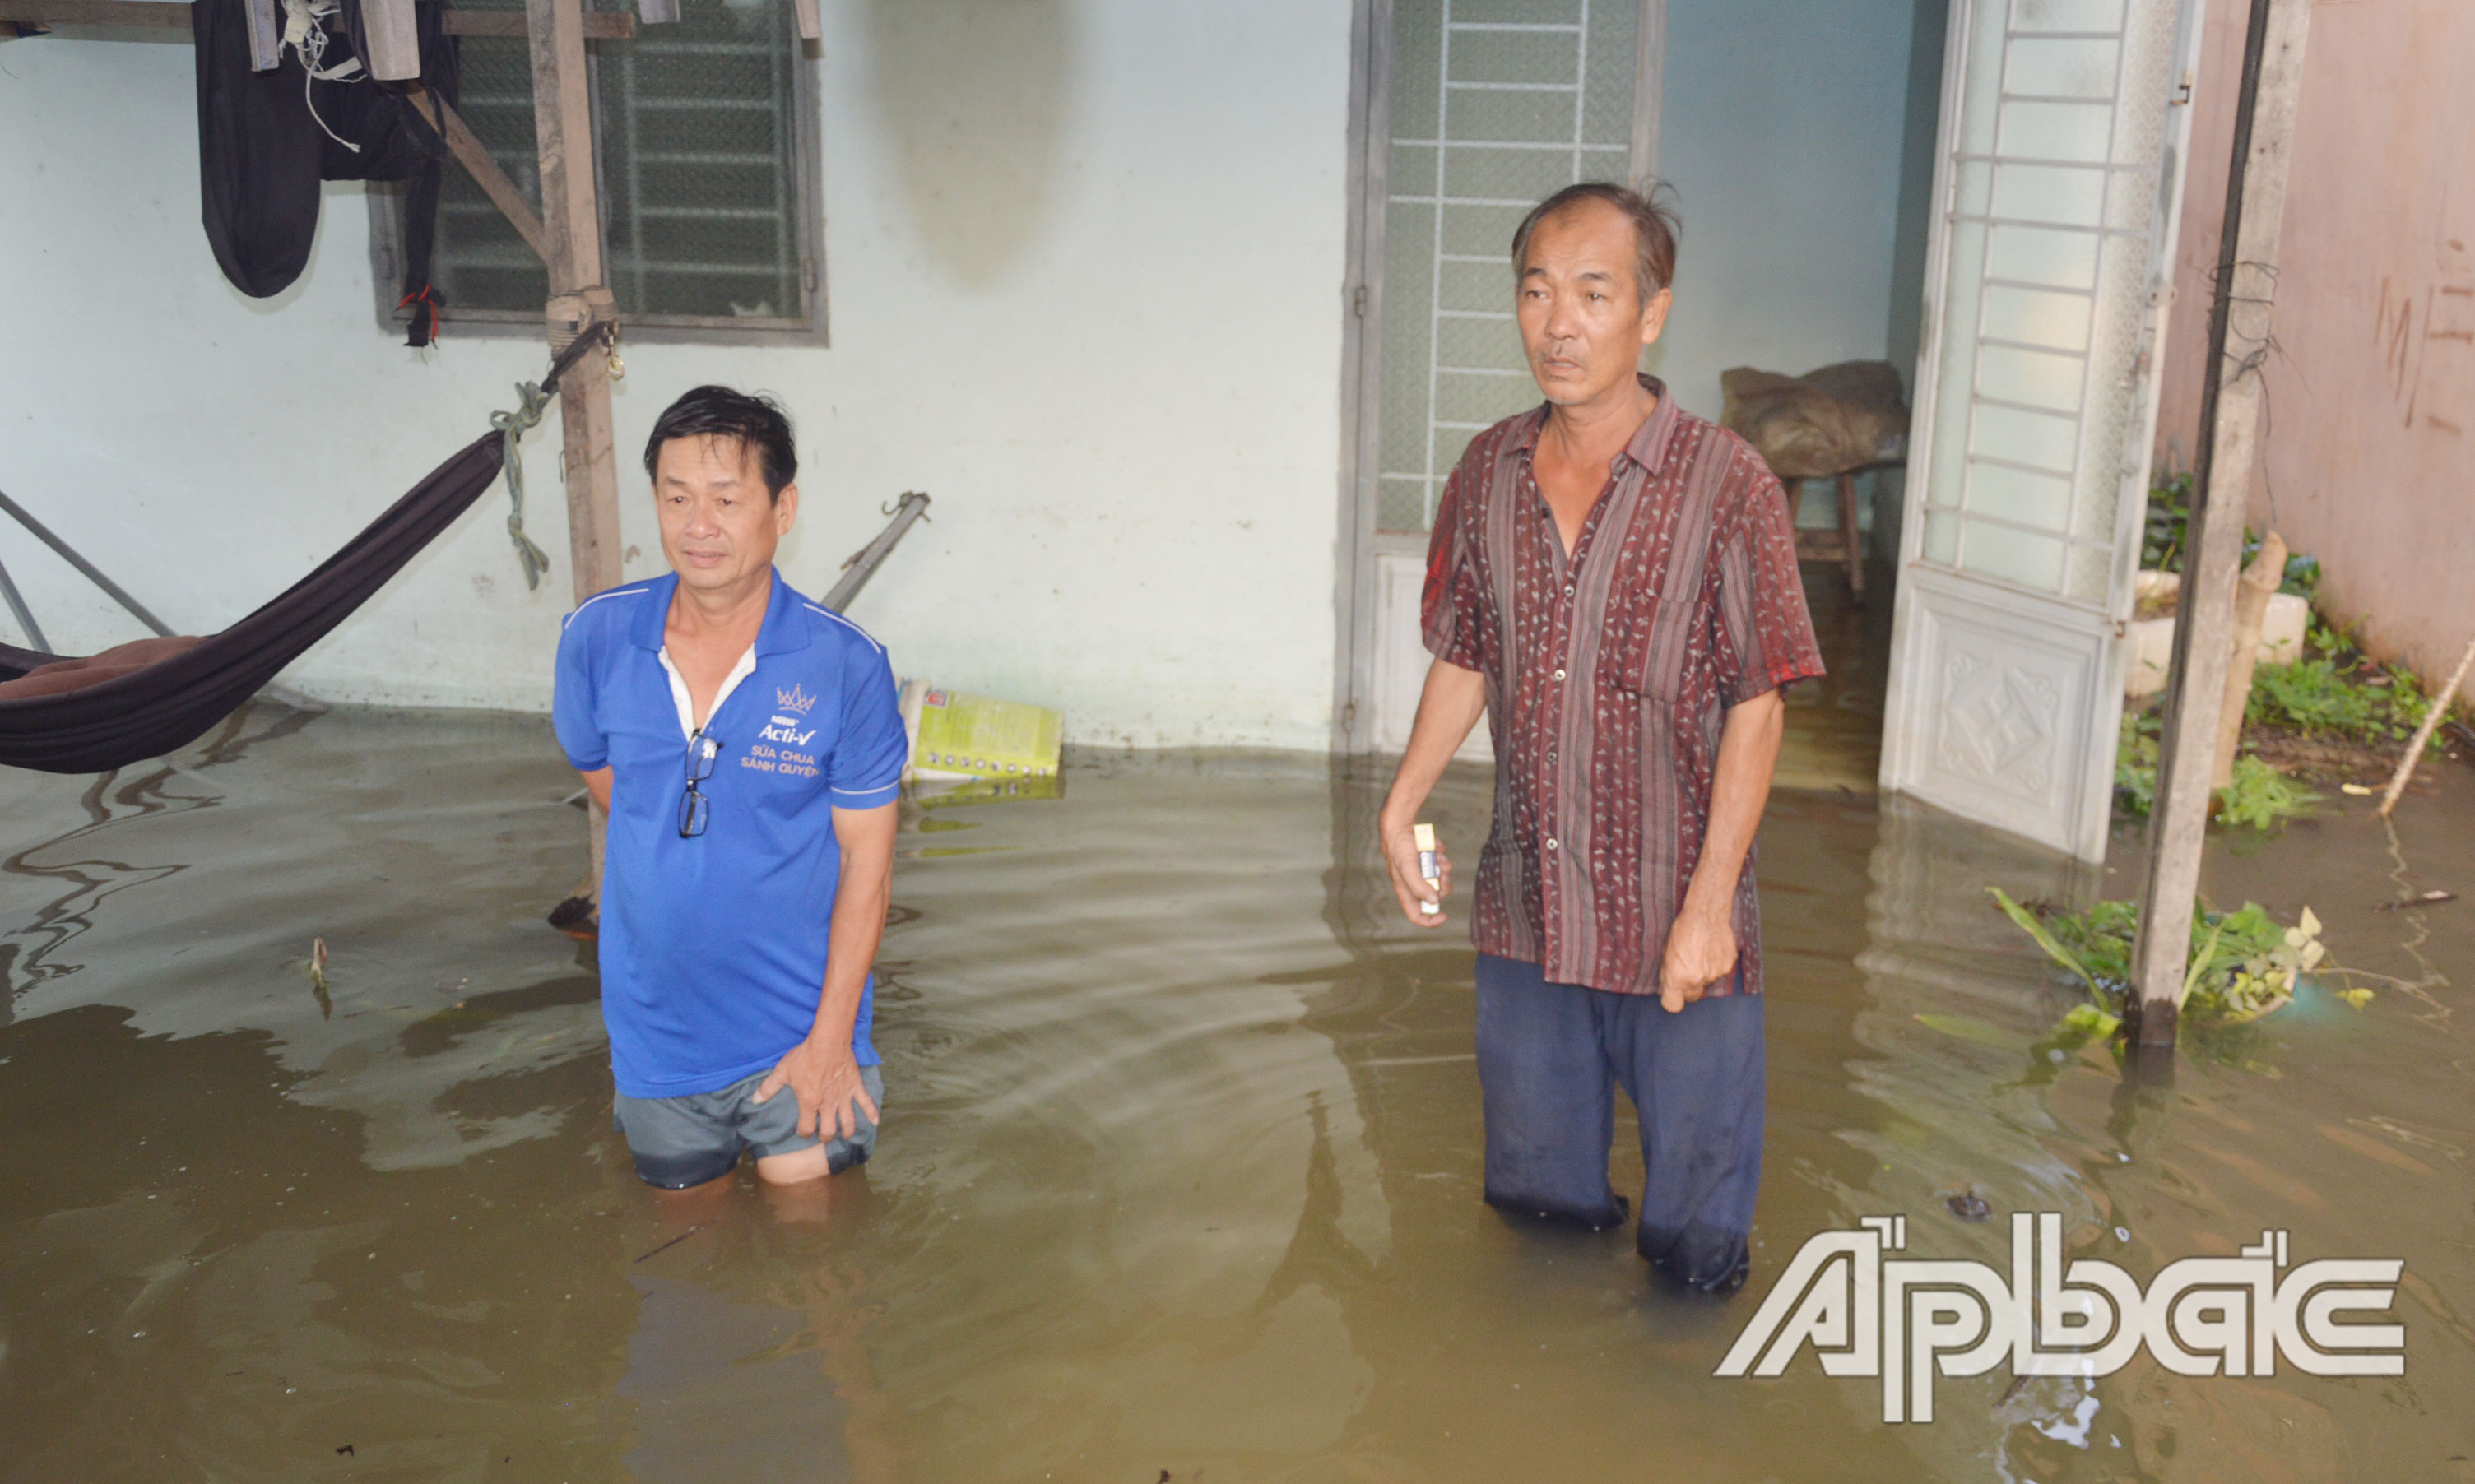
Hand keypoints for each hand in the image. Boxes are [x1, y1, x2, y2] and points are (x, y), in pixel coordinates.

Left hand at [752, 1034, 878, 1141]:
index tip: (803, 1132)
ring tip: (845, 1135)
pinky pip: (866, 1102)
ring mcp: (844, 1097)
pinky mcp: (855, 1087)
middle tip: (824, 1136)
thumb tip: (754, 1100)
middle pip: (829, 1130)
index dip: (804, 1132)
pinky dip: (872, 1113)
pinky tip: (875, 1122)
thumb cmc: (804, 1056)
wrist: (827, 1042)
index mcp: (809, 1102)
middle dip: (825, 1136)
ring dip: (847, 1131)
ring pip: (848, 1121)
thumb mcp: (783, 1071)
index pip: (807, 1127)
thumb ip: (769, 1087)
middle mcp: (827, 1104)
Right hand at [1380, 818, 1452, 926]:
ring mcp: (1423, 872)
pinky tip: (1434, 847)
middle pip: (1436, 896)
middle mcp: (1415, 884)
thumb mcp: (1407, 868)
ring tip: (1437, 856)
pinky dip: (1441, 856)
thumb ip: (1419, 886)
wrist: (1401, 826)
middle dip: (1443, 886)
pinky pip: (1442, 864)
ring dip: (1443, 868)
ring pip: (1441, 879)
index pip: (1417, 915)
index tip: (1445, 915)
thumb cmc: (1399, 848)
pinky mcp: (1429, 861)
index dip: (1430, 920)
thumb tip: (1434, 901)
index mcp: (1406, 891)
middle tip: (1443, 875)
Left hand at [1657, 901, 1738, 1012]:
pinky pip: (1718, 974)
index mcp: (1678, 977)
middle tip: (1685, 972)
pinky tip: (1710, 951)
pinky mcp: (1727, 967)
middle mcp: (1697, 980)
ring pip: (1706, 985)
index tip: (1670, 994)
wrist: (1706, 914)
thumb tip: (1664, 989)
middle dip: (1686, 990)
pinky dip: (1714, 967)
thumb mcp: (1666, 952)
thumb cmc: (1682, 930)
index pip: (1672, 1006)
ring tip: (1699, 955)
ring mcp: (1714, 975)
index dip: (1670, 1000)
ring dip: (1701, 976)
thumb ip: (1666, 974)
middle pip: (1691, 998)